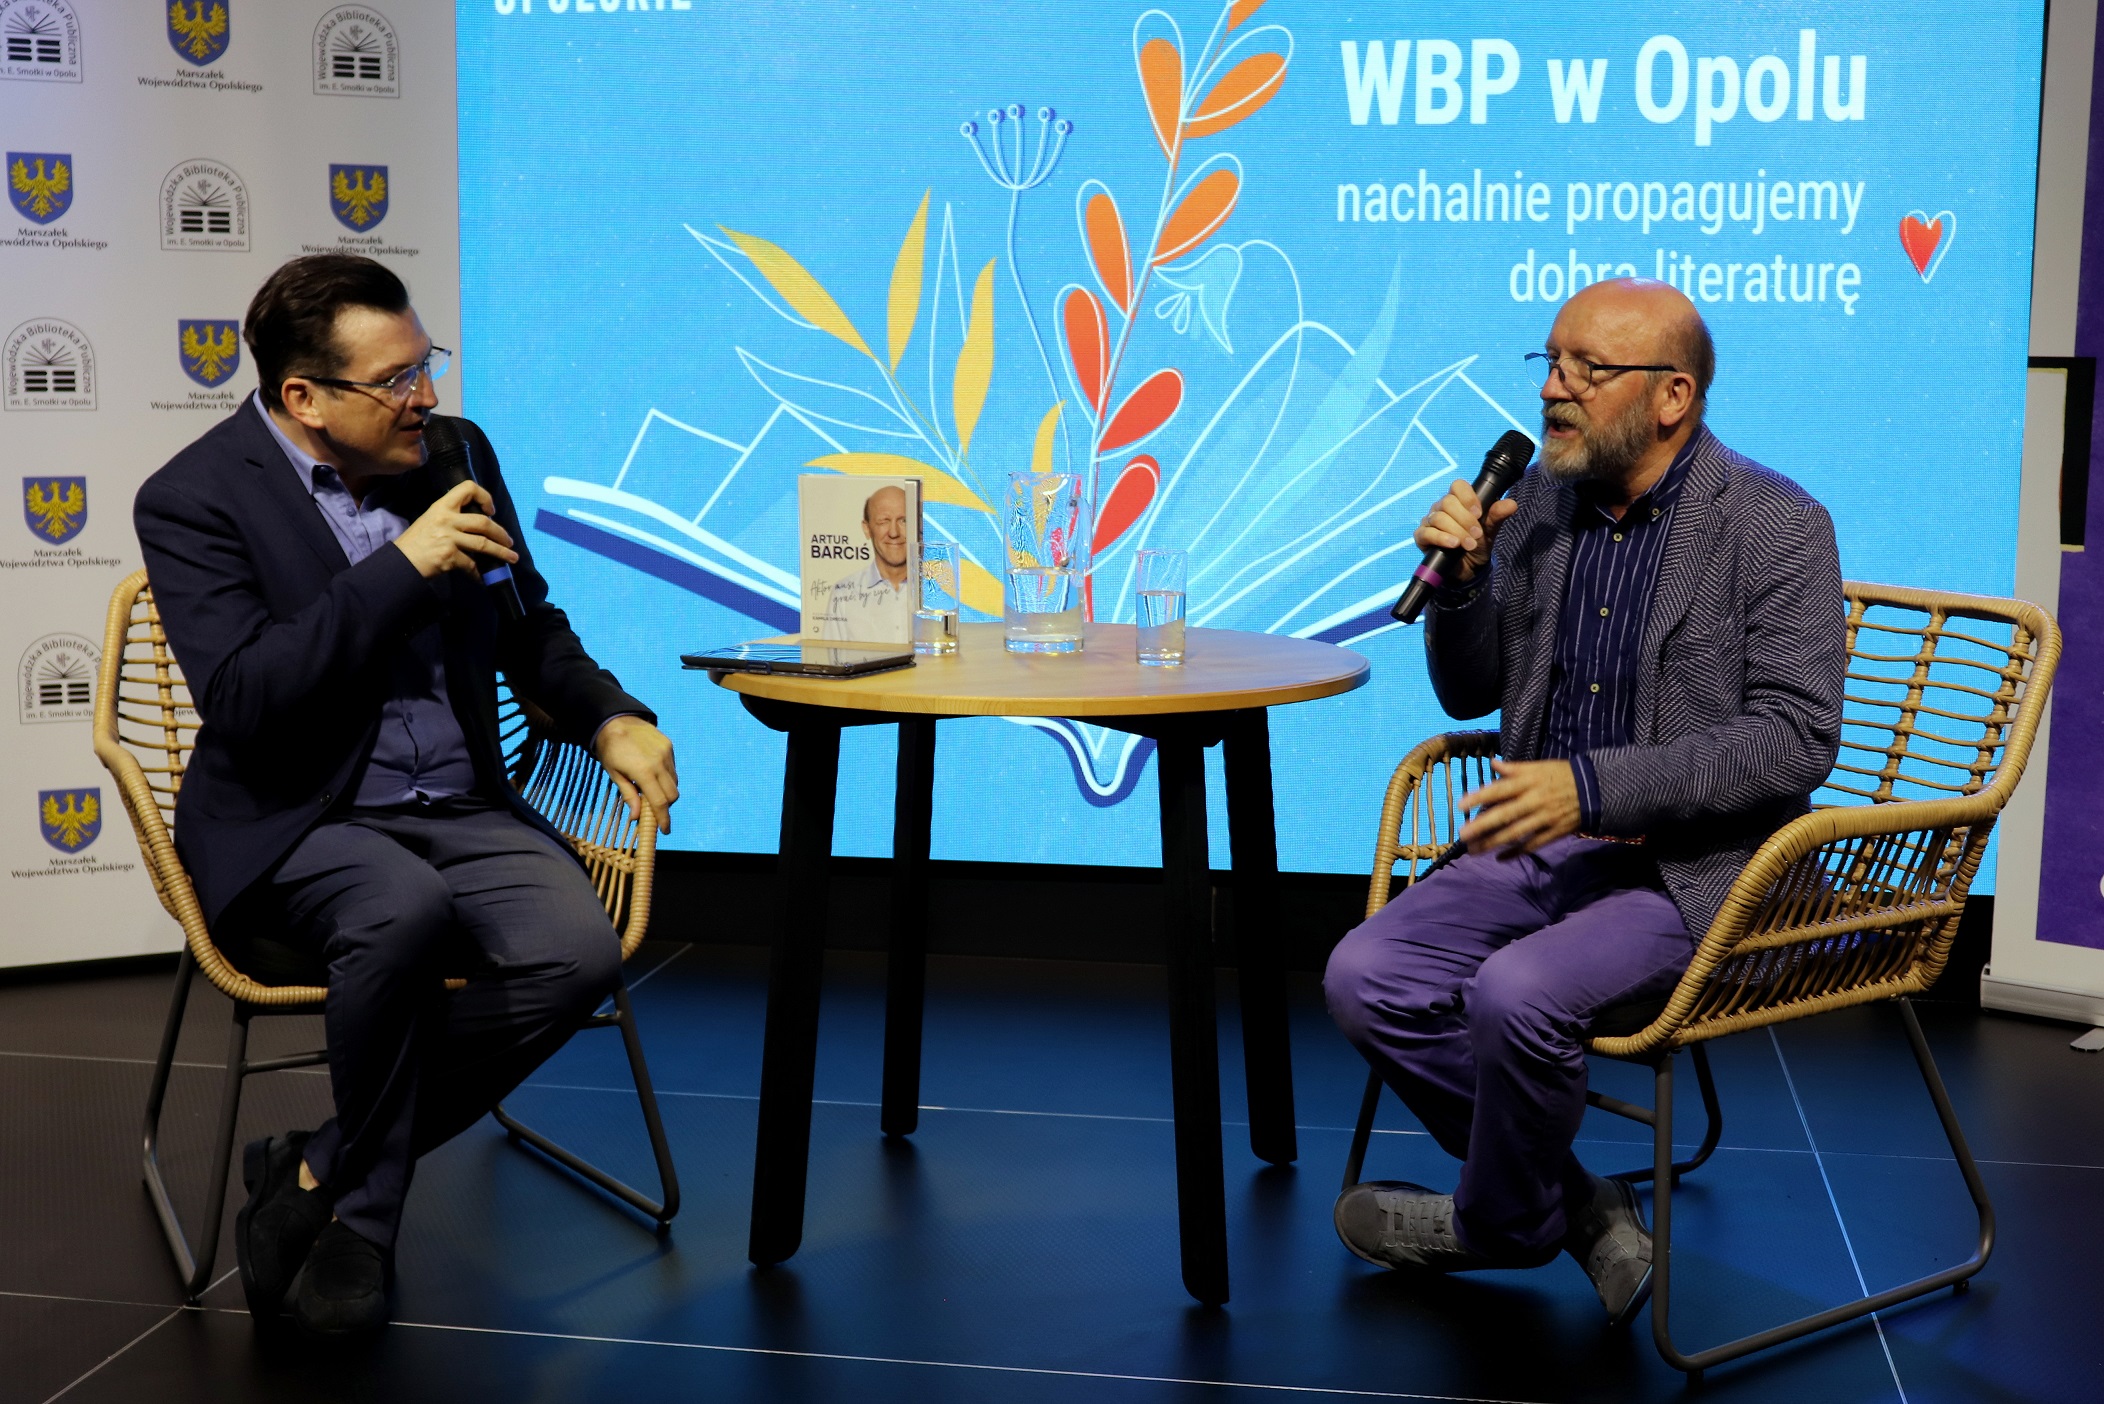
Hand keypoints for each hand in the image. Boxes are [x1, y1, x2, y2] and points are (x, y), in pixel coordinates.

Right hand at [391, 480, 518, 580]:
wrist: (400, 561)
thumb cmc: (416, 541)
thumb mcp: (431, 519)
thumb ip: (452, 518)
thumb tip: (478, 526)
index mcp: (442, 506)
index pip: (467, 488)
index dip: (484, 496)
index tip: (491, 510)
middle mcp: (446, 519)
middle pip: (483, 522)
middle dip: (501, 533)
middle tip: (509, 542)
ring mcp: (448, 538)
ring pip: (483, 544)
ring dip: (501, 552)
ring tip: (511, 558)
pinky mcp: (449, 556)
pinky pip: (472, 565)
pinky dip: (480, 573)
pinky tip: (484, 577)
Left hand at [593, 715, 678, 834]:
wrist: (615, 720)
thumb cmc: (610, 749)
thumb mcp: (614, 774)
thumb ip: (628, 795)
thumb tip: (636, 817)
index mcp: (643, 772)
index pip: (659, 802)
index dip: (663, 819)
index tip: (665, 830)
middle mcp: (659, 763)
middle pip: (672, 795)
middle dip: (665, 806)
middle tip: (654, 810)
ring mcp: (666, 753)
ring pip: (674, 782)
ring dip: (666, 791)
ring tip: (651, 790)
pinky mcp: (668, 746)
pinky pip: (672, 768)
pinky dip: (666, 777)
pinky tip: (653, 774)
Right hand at [1414, 478, 1519, 584]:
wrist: (1469, 569)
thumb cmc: (1478, 544)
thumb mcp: (1490, 530)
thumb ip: (1497, 516)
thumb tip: (1512, 504)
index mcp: (1458, 500)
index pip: (1458, 486)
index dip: (1468, 497)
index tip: (1479, 513)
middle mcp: (1441, 508)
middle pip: (1447, 502)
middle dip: (1465, 520)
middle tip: (1477, 534)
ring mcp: (1429, 521)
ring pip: (1439, 518)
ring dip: (1457, 531)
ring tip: (1469, 544)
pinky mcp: (1422, 537)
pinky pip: (1427, 533)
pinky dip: (1442, 538)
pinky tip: (1453, 545)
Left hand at [1459, 758, 1580, 855]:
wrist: (1594, 790)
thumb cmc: (1561, 776)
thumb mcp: (1539, 766)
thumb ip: (1514, 768)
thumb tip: (1493, 763)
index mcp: (1528, 782)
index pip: (1500, 790)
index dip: (1480, 797)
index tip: (1461, 805)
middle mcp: (1534, 801)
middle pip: (1505, 815)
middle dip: (1482, 826)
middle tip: (1463, 835)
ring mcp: (1544, 818)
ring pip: (1516, 833)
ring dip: (1493, 843)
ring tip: (1474, 850)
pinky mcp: (1554, 833)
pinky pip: (1532, 845)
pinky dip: (1516, 853)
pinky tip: (1500, 858)